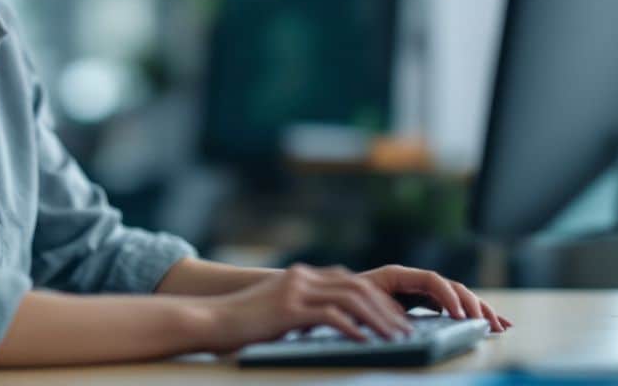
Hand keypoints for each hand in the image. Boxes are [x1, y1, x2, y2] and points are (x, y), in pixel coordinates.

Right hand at [197, 263, 414, 355]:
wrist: (210, 319)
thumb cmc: (243, 323)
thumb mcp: (278, 310)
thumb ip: (304, 311)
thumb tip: (335, 325)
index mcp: (302, 276)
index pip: (351, 282)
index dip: (378, 300)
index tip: (397, 320)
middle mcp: (302, 277)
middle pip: (357, 287)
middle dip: (386, 310)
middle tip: (407, 330)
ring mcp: (295, 290)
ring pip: (350, 299)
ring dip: (378, 320)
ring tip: (396, 339)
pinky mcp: (288, 308)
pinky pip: (329, 315)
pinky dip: (352, 328)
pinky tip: (365, 342)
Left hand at [359, 264, 512, 332]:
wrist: (334, 300)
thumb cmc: (344, 300)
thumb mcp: (360, 302)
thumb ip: (383, 307)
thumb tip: (404, 321)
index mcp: (397, 274)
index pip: (431, 279)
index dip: (447, 296)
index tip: (458, 315)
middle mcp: (413, 280)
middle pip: (451, 287)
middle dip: (473, 304)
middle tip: (488, 324)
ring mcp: (420, 292)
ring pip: (457, 297)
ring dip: (480, 310)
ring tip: (500, 325)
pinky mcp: (423, 304)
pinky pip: (452, 307)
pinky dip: (471, 315)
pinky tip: (490, 324)